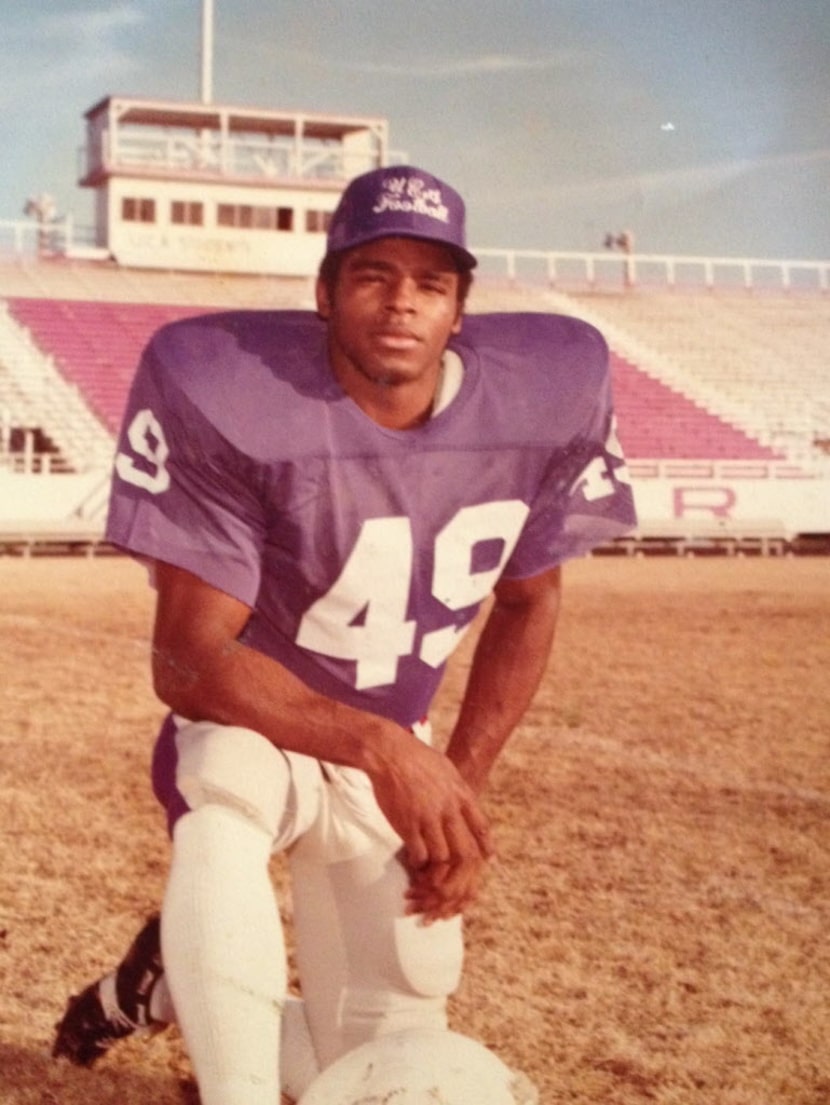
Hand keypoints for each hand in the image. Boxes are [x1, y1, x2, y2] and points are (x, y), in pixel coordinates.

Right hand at [366, 734, 493, 917]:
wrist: (389, 752)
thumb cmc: (415, 756)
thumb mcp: (446, 768)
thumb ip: (456, 788)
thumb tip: (464, 800)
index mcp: (460, 794)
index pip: (481, 827)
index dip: (485, 846)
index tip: (486, 858)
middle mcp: (448, 809)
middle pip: (466, 851)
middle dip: (463, 873)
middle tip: (456, 880)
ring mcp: (428, 818)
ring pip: (443, 858)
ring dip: (438, 872)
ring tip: (432, 875)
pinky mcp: (408, 825)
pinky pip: (419, 855)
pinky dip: (419, 864)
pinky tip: (414, 863)